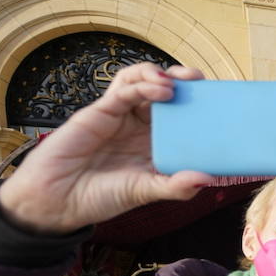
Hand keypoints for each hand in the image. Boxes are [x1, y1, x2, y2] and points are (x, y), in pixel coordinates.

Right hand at [0, 63, 211, 234]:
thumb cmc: (100, 197)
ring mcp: (121, 117)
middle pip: (165, 93)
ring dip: (161, 75)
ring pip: (142, 83)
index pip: (181, 117)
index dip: (197, 105)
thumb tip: (208, 179)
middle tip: (201, 80)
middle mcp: (140, 127)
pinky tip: (161, 88)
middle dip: (183, 82)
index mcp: (154, 144)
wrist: (57, 200)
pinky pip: (123, 90)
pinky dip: (143, 84)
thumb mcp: (145, 192)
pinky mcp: (101, 111)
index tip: (218, 102)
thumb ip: (175, 186)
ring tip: (178, 81)